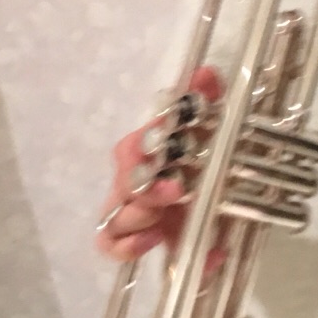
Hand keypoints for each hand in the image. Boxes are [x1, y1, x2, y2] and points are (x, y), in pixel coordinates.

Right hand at [96, 66, 222, 261]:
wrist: (207, 221)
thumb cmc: (201, 173)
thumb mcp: (211, 139)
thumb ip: (206, 104)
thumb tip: (207, 72)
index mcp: (151, 153)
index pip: (139, 138)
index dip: (153, 132)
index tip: (175, 133)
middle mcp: (134, 179)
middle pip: (123, 172)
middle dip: (147, 180)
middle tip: (177, 189)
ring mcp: (128, 211)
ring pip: (113, 208)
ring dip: (138, 212)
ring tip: (162, 219)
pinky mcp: (128, 240)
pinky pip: (107, 242)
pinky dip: (125, 245)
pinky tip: (152, 240)